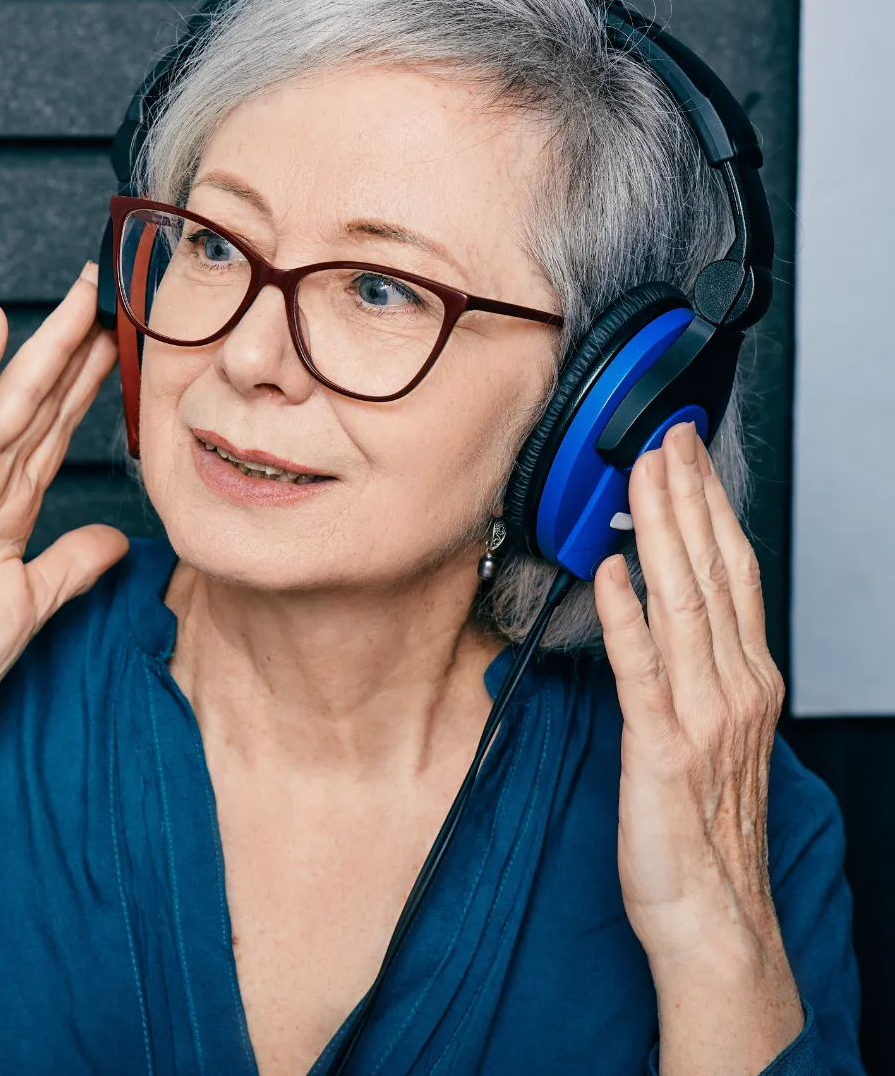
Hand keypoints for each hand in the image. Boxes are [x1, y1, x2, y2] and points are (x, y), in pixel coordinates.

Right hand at [0, 264, 127, 822]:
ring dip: (46, 343)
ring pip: (14, 396)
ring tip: (81, 296)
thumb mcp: (32, 604)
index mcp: (9, 510)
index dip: (87, 390)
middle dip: (77, 351)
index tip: (118, 351)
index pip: (57, 434)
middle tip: (108, 296)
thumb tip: (118, 538)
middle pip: (43, 402)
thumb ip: (73, 564)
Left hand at [594, 421, 802, 1074]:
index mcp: (744, 679)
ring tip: (642, 476)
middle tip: (666, 437)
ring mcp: (700, 715)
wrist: (715, 917)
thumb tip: (658, 610)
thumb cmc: (704, 828)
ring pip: (684, 602)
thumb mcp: (710, 732)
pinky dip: (628, 614)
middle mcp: (732, 687)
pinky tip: (611, 570)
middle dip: (687, 498)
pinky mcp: (659, 747)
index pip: (731, 572)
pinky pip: (641, 668)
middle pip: (713, 571)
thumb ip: (690, 667)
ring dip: (661, 532)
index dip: (710, 508)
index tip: (687, 457)